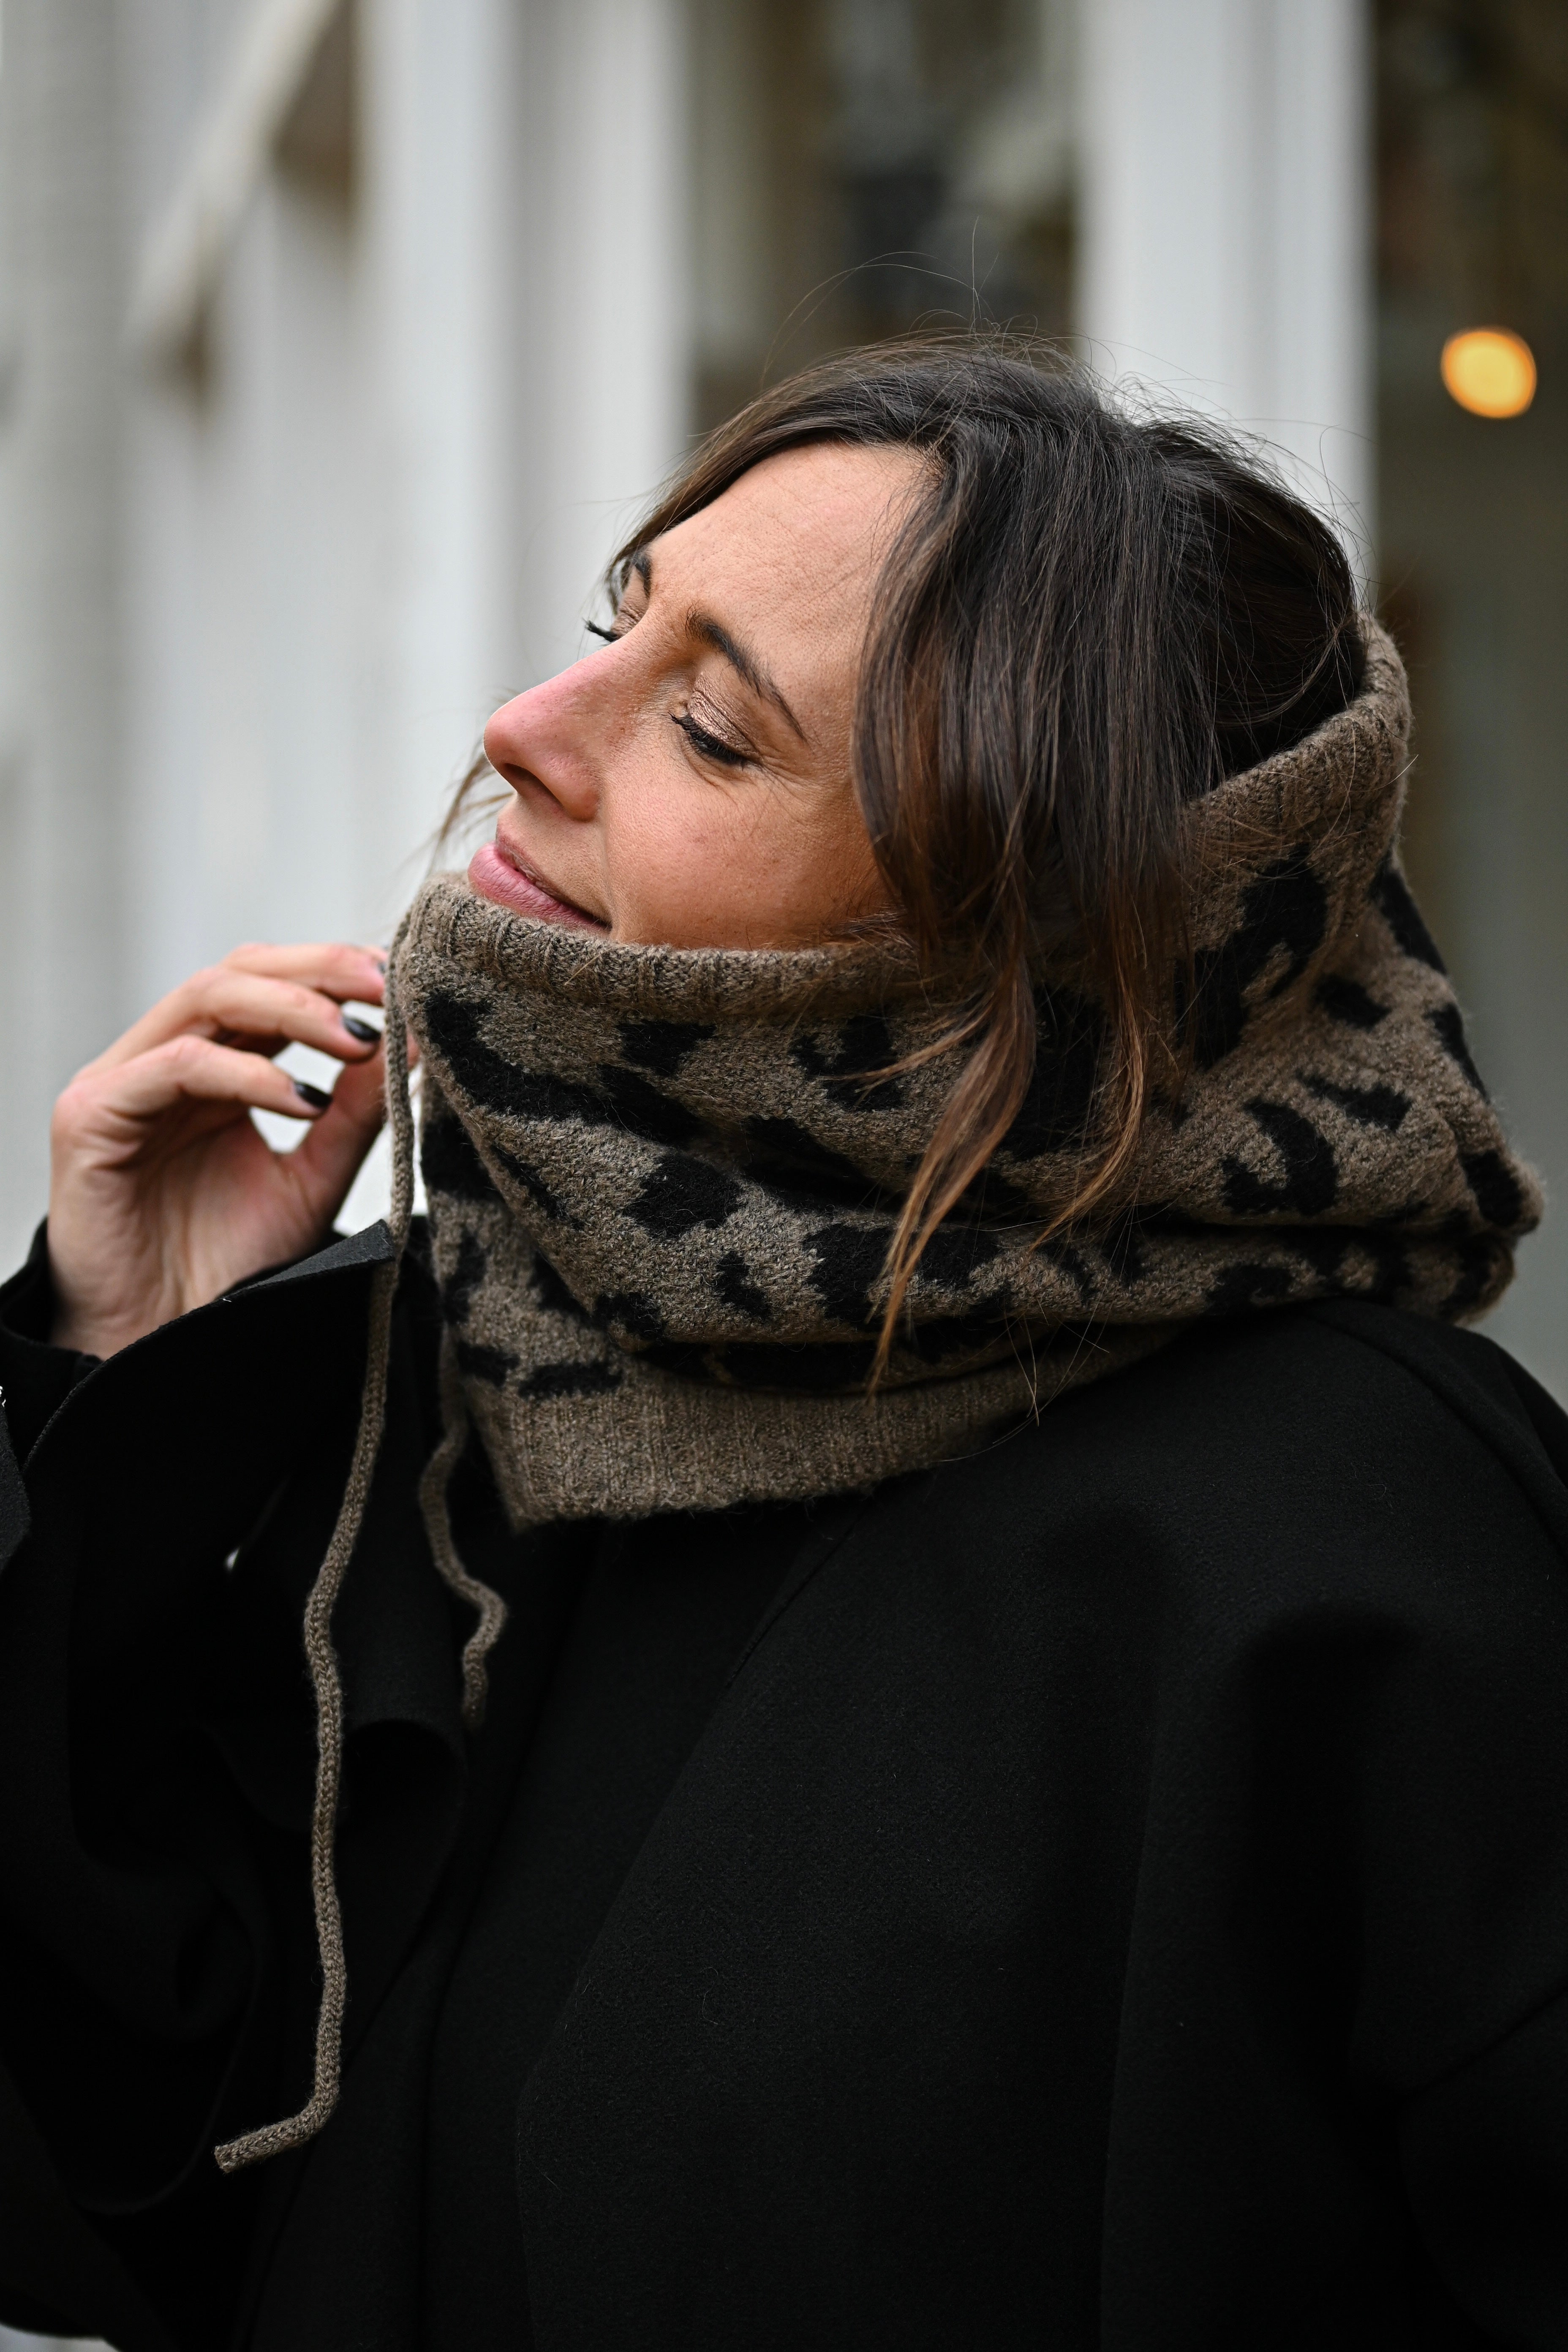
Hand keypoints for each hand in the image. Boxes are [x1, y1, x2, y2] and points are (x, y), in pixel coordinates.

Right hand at [47, 943, 395, 1357]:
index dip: (337, 972)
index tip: (404, 984)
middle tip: (386, 988)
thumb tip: (412, 1040)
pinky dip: (246, 1072)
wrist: (167, 1343)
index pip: (274, 983)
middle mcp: (167, 1058)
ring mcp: (124, 1080)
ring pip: (206, 997)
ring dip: (292, 1008)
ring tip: (356, 1039)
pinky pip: (175, 1066)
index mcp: (217, 1065)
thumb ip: (356, 1113)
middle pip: (241, 969)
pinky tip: (302, 1100)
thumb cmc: (231, 1266)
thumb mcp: (315, 1179)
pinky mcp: (92, 1114)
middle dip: (320, 970)